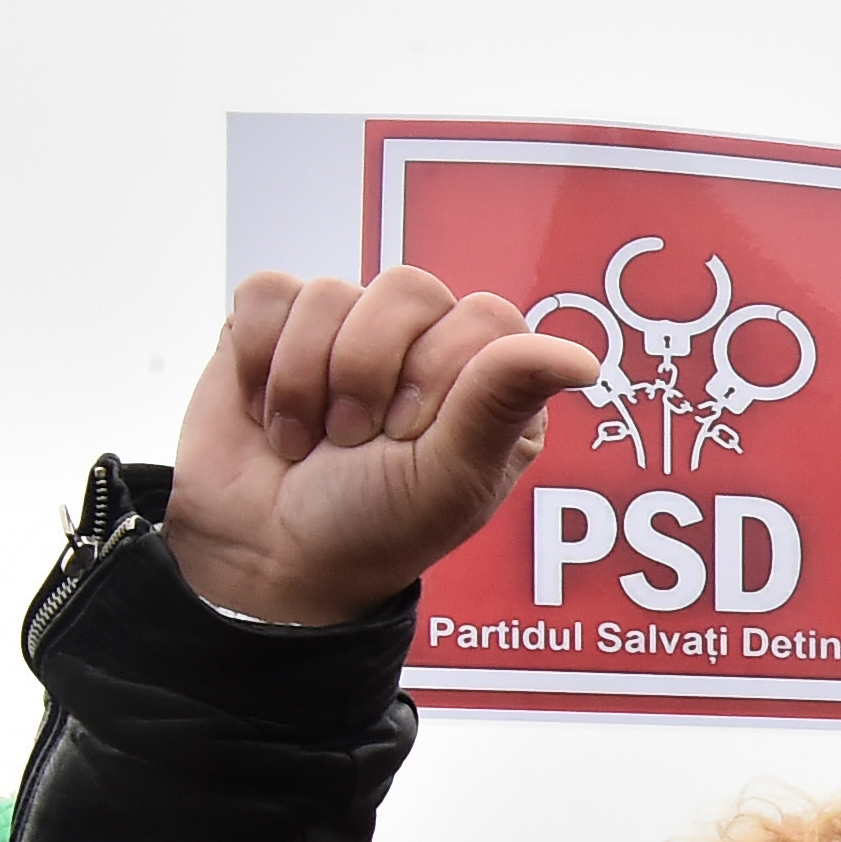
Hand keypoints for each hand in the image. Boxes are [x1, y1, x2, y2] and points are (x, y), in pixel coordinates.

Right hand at [163, 270, 602, 628]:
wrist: (268, 553)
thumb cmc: (375, 525)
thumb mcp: (449, 478)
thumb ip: (501, 404)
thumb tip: (583, 357)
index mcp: (493, 381)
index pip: (486, 317)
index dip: (440, 371)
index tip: (412, 437)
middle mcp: (427, 342)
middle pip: (408, 288)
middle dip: (369, 376)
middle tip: (357, 442)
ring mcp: (350, 327)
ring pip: (330, 292)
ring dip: (306, 382)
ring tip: (312, 440)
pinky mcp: (276, 323)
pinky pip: (267, 291)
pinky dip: (257, 362)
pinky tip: (270, 412)